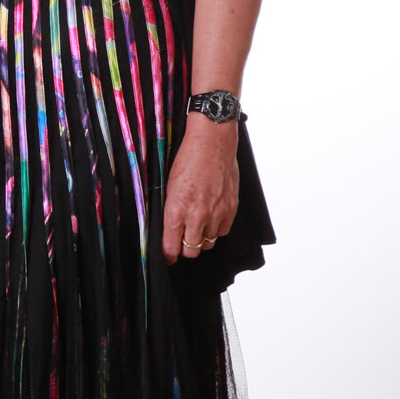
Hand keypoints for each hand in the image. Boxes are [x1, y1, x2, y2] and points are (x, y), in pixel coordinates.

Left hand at [162, 116, 238, 265]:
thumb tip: (168, 228)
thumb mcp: (168, 185)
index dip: (168, 255)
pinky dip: (216, 229)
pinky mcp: (231, 208)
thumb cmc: (188, 159)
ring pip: (208, 243)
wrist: (212, 143)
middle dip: (185, 249)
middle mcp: (197, 215)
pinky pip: (223, 232)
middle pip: (191, 251)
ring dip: (201, 238)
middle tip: (182, 241)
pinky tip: (211, 218)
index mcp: (177, 210)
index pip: (171, 248)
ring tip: (197, 227)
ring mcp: (216, 213)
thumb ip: (170, 210)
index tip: (168, 255)